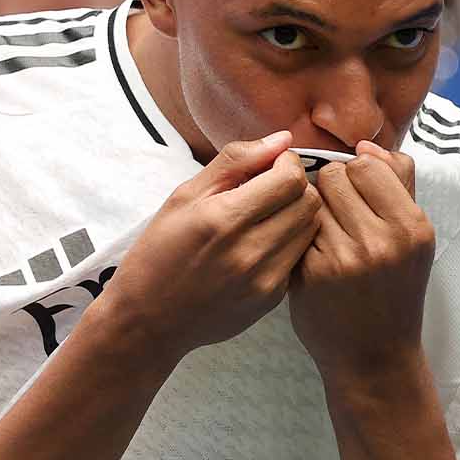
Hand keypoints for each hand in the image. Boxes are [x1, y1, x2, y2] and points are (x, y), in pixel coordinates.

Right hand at [96, 131, 322, 362]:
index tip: (270, 166)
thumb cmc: (159, 252)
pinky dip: (289, 243)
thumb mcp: (184, 196)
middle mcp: (249, 251)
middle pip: (309, 202)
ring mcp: (264, 280)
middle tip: (270, 189)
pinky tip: (262, 244)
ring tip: (267, 216)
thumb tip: (282, 139)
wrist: (148, 319)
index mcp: (223, 218)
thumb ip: (235, 161)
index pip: (290, 178)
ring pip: (311, 230)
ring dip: (297, 214)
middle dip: (296, 187)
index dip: (287, 164)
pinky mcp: (271, 299)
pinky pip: (299, 257)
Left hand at [289, 141, 434, 379]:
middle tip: (342, 220)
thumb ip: (398, 184)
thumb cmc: (393, 291)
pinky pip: (296, 228)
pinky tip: (315, 258)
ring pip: (310, 199)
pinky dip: (301, 237)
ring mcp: (344, 258)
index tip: (359, 198)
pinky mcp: (311, 273)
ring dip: (314, 211)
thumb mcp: (413, 239)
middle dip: (332, 191)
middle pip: (335, 176)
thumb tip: (366, 145)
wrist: (374, 357)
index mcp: (412, 226)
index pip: (368, 164)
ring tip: (329, 237)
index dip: (357, 175)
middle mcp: (382, 241)